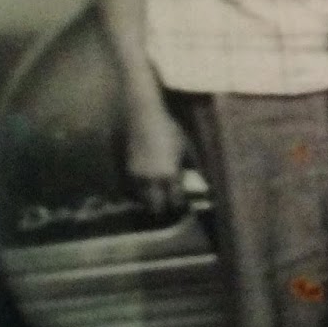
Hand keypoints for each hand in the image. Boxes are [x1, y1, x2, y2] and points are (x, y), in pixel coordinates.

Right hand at [124, 99, 186, 217]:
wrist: (144, 117)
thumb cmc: (169, 129)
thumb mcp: (185, 146)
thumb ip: (189, 165)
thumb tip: (200, 180)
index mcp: (170, 173)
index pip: (174, 200)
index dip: (178, 206)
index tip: (181, 207)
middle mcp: (152, 179)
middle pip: (155, 206)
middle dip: (162, 208)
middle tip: (167, 207)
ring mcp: (138, 175)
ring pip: (142, 199)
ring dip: (148, 201)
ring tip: (155, 199)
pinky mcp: (127, 170)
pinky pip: (132, 189)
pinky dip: (138, 192)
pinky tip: (144, 189)